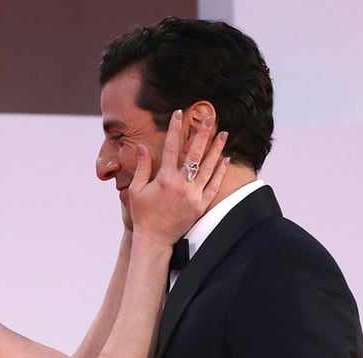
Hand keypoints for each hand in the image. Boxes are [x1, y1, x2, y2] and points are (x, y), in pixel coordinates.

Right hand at [128, 110, 228, 245]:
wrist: (155, 239)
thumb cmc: (143, 214)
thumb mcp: (136, 190)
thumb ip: (142, 167)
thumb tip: (142, 146)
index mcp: (164, 179)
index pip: (171, 148)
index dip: (175, 129)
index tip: (179, 113)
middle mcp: (181, 185)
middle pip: (195, 154)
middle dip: (203, 133)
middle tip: (210, 118)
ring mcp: (193, 195)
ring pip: (209, 167)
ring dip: (216, 149)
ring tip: (223, 133)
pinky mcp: (200, 205)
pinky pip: (214, 185)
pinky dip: (221, 172)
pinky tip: (226, 159)